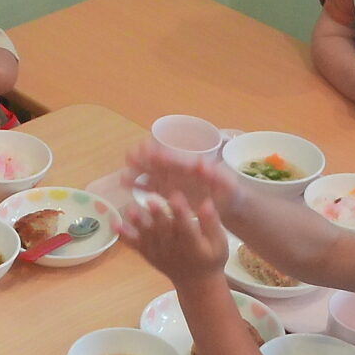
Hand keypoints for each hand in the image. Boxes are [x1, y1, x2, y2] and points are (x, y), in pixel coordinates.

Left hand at [118, 193, 229, 287]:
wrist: (196, 283)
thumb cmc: (210, 258)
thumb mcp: (219, 243)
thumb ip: (211, 223)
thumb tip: (206, 202)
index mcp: (193, 244)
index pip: (186, 227)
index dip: (181, 212)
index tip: (176, 197)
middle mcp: (174, 249)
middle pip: (164, 230)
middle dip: (156, 215)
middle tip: (150, 200)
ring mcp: (159, 252)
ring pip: (148, 236)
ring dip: (138, 224)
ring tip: (130, 210)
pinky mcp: (149, 254)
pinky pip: (135, 246)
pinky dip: (124, 236)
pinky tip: (114, 224)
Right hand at [120, 140, 242, 219]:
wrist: (230, 204)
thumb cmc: (231, 192)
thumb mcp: (228, 184)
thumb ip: (216, 175)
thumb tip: (202, 164)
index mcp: (194, 167)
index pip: (177, 160)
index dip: (163, 156)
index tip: (149, 150)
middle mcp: (181, 171)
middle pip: (161, 164)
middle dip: (146, 159)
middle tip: (130, 154)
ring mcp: (173, 181)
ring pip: (153, 174)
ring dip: (139, 172)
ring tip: (123, 170)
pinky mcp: (168, 191)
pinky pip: (151, 187)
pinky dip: (139, 185)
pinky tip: (124, 183)